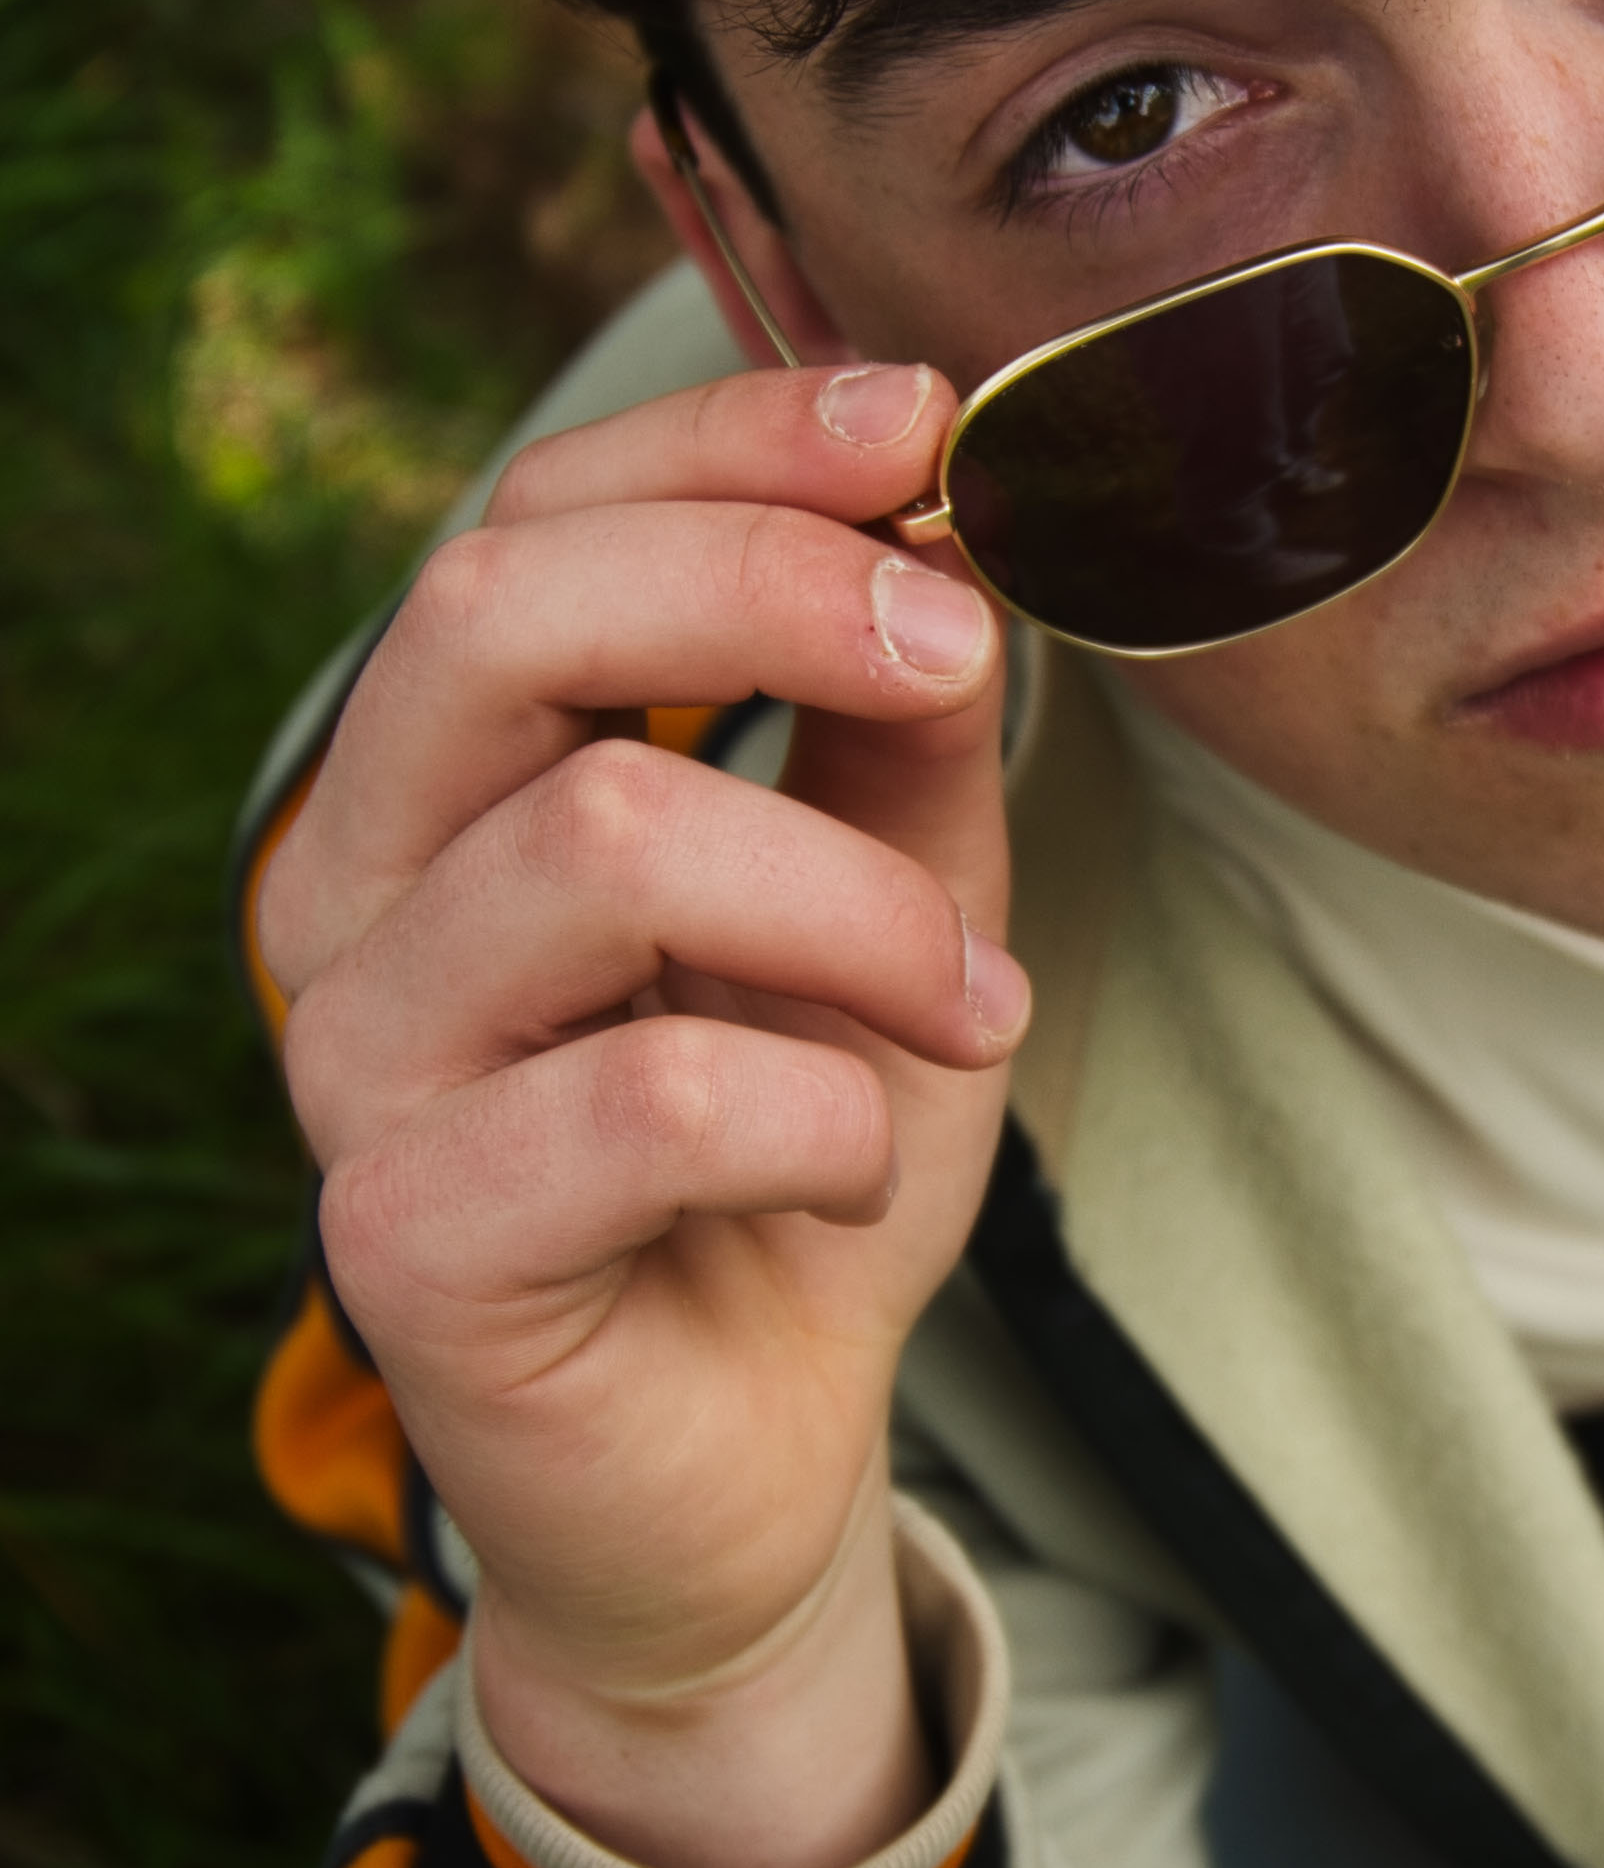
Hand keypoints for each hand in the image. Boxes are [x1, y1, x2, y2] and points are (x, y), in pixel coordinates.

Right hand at [259, 361, 1025, 1867]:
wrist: (758, 1444)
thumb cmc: (803, 1144)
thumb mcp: (899, 896)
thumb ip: (903, 724)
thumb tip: (956, 523)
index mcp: (462, 772)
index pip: (533, 517)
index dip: (725, 439)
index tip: (925, 423)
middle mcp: (366, 885)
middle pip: (498, 610)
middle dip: (772, 589)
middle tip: (963, 655)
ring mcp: (364, 1060)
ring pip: (600, 835)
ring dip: (856, 906)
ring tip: (973, 1006)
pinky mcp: (408, 1236)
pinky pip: (646, 1095)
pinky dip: (821, 1109)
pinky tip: (856, 1159)